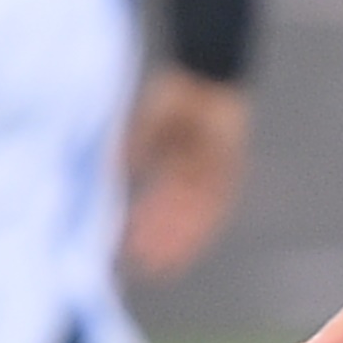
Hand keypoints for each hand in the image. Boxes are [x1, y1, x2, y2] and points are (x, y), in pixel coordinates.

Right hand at [123, 68, 249, 277]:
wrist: (207, 75)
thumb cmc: (175, 95)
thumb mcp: (146, 126)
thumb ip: (131, 150)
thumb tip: (111, 174)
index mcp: (175, 162)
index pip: (159, 203)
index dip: (145, 226)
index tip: (128, 249)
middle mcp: (195, 172)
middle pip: (176, 215)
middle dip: (160, 241)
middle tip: (144, 267)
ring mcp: (214, 172)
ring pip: (194, 216)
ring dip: (178, 240)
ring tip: (161, 262)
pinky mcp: (230, 169)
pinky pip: (218, 204)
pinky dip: (203, 225)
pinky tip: (189, 242)